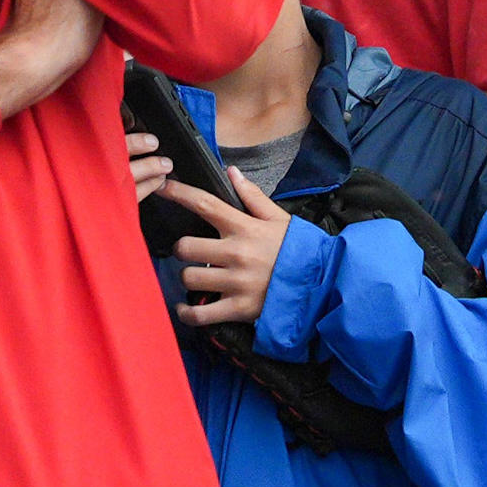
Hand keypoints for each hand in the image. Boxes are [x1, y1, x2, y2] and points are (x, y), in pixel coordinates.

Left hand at [155, 166, 296, 330]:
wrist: (325, 284)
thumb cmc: (300, 251)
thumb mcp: (280, 220)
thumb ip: (253, 197)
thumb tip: (232, 172)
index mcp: (245, 228)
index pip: (204, 204)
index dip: (178, 194)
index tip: (161, 187)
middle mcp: (237, 253)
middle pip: (185, 247)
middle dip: (183, 249)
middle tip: (191, 253)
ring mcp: (237, 282)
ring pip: (189, 278)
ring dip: (190, 278)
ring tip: (200, 279)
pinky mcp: (239, 308)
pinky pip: (199, 313)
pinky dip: (188, 313)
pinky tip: (187, 309)